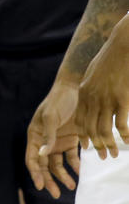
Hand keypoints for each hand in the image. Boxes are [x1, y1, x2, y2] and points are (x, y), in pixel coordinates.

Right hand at [26, 82, 80, 197]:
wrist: (75, 90)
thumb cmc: (58, 101)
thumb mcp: (51, 117)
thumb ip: (47, 136)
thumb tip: (41, 155)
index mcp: (34, 135)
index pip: (32, 158)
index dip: (35, 173)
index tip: (40, 186)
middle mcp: (44, 141)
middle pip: (44, 165)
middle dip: (49, 180)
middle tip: (56, 194)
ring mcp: (57, 142)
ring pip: (58, 164)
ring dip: (63, 176)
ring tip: (72, 186)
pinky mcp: (71, 140)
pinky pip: (71, 157)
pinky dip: (75, 165)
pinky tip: (79, 171)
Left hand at [76, 18, 128, 158]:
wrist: (122, 46)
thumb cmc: (110, 60)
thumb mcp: (93, 76)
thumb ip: (90, 90)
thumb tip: (90, 101)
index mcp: (84, 93)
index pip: (80, 120)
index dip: (84, 136)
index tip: (88, 148)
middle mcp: (91, 98)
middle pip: (90, 128)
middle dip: (96, 145)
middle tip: (104, 157)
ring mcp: (106, 99)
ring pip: (104, 129)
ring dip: (109, 144)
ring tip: (114, 154)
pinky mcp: (121, 98)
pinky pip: (121, 123)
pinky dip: (124, 136)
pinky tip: (128, 142)